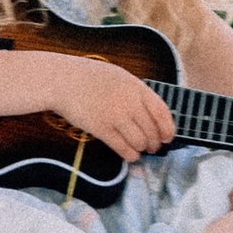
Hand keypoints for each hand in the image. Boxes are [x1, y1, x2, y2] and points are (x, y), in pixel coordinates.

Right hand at [39, 54, 178, 158]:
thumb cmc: (90, 77)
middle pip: (152, 130)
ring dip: (142, 149)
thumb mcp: (121, 77)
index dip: (168, 128)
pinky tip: (129, 155)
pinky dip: (129, 155)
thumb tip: (152, 114)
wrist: (63, 80)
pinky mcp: (101, 129)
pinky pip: (122, 148)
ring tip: (139, 150)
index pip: (162, 112)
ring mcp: (115, 116)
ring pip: (139, 142)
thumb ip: (137, 93)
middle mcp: (129, 102)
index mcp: (137, 87)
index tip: (169, 137)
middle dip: (155, 143)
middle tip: (153, 147)